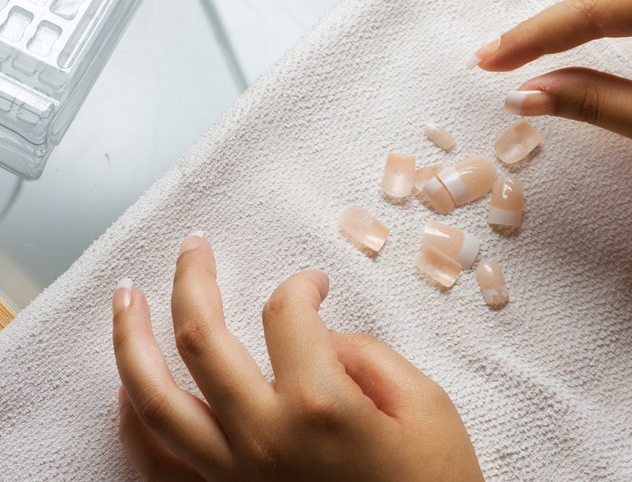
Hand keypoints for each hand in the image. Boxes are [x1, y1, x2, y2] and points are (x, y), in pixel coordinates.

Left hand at [112, 233, 483, 480]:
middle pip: (200, 338)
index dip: (300, 285)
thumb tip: (319, 338)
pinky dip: (130, 424)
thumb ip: (365, 354)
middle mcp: (264, 435)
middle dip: (191, 280)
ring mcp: (235, 472)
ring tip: (125, 298)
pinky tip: (125, 389)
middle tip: (193, 247)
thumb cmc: (432, 480)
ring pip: (154, 400)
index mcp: (318, 404)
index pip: (285, 315)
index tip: (315, 284)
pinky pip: (156, 464)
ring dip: (130, 341)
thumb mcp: (424, 403)